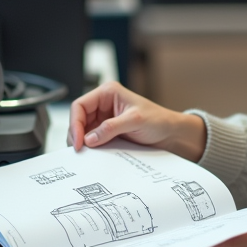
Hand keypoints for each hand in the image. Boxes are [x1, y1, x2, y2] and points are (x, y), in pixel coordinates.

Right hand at [68, 81, 206, 160]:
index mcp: (107, 93)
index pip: (80, 106)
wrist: (171, 134)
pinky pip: (93, 139)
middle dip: (77, 134)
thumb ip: (111, 128)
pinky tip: (93, 154)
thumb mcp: (135, 121)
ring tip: (86, 154)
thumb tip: (89, 139)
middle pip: (79, 119)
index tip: (78, 141)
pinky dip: (90, 147)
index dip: (75, 123)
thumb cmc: (158, 120)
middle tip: (79, 151)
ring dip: (83, 142)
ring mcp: (105, 118)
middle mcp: (103, 104)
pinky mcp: (108, 132)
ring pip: (83, 131)